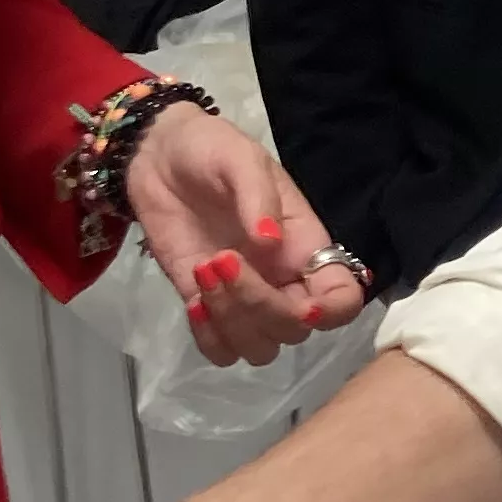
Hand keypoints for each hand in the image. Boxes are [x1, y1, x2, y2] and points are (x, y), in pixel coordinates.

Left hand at [122, 104, 369, 364]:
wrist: (158, 157)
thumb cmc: (211, 151)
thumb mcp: (240, 159)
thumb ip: (258, 198)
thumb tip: (270, 243)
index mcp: (306, 247)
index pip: (342, 300)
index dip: (329, 312)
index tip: (299, 302)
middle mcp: (283, 281)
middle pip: (295, 330)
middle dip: (260, 307)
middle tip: (222, 260)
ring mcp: (244, 298)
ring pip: (259, 347)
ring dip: (232, 323)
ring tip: (203, 272)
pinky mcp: (205, 306)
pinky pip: (221, 350)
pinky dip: (209, 339)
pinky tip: (194, 302)